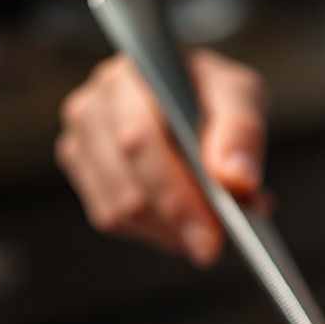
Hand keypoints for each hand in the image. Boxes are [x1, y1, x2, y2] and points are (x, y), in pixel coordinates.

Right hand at [55, 48, 268, 265]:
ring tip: (208, 226)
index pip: (141, 142)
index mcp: (130, 77)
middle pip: (128, 186)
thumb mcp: (241, 96)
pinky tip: (182, 224)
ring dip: (169, 231)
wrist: (188, 92)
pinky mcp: (81, 170)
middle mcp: (95, 105)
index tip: (211, 237)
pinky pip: (111, 218)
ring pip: (118, 210)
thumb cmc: (212, 94)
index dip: (176, 196)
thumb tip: (237, 179)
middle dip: (177, 223)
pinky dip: (154, 231)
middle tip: (214, 246)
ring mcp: (82, 139)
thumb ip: (243, 133)